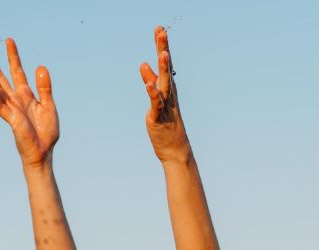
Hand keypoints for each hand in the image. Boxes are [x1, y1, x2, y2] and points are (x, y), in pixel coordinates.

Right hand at [0, 38, 58, 168]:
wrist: (43, 152)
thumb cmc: (46, 133)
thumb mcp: (49, 106)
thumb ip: (45, 87)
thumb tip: (40, 66)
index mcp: (25, 95)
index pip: (16, 71)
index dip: (13, 56)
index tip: (9, 40)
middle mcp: (15, 100)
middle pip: (0, 76)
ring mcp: (11, 109)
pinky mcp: (11, 119)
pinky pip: (0, 106)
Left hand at [140, 26, 190, 162]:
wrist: (175, 151)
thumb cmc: (166, 126)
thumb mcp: (157, 100)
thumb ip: (151, 82)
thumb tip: (143, 65)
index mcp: (169, 90)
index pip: (166, 65)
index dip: (162, 47)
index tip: (160, 29)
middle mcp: (169, 96)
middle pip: (166, 69)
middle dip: (163, 50)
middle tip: (161, 31)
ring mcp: (165, 107)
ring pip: (164, 85)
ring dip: (164, 69)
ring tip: (164, 53)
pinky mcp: (158, 119)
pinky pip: (156, 105)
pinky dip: (153, 95)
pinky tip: (149, 85)